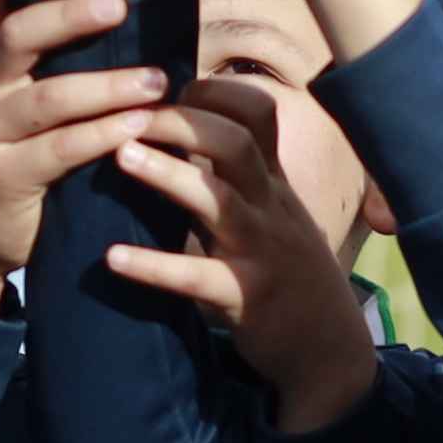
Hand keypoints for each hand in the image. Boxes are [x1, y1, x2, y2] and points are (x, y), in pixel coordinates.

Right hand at [0, 0, 161, 310]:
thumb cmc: (8, 157)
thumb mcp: (12, 99)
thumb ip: (45, 57)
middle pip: (16, 35)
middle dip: (69, 15)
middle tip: (121, 4)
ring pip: (49, 98)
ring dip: (108, 86)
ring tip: (158, 81)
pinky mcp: (2, 176)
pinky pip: (60, 149)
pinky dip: (102, 135)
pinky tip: (138, 126)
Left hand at [101, 79, 382, 431]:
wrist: (329, 350)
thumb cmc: (290, 274)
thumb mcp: (277, 215)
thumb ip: (242, 176)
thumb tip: (185, 132)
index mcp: (274, 183)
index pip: (258, 114)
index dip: (213, 92)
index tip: (167, 92)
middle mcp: (271, 207)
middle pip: (237, 143)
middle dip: (183, 121)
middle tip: (128, 115)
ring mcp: (261, 251)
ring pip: (220, 201)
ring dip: (169, 175)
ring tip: (121, 156)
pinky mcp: (244, 297)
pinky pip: (197, 278)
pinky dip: (154, 267)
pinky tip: (113, 258)